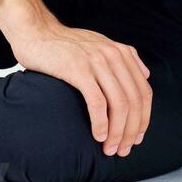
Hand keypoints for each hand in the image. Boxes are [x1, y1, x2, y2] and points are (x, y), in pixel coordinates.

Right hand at [0, 0, 151, 156]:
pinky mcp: (78, 69)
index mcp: (121, 52)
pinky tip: (98, 136)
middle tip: (123, 150)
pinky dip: (101, 123)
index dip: (144, 119)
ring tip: (110, 149)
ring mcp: (96, 61)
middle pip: (134, 101)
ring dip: (118, 132)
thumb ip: (123, 57)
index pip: (144, 91)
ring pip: (119, 104)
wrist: (35, 31)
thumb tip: (146, 74)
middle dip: (132, 131)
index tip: (137, 138)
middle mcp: (113, 55)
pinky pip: (97, 102)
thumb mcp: (99, 44)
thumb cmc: (65, 44)